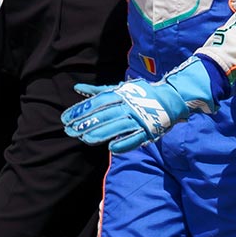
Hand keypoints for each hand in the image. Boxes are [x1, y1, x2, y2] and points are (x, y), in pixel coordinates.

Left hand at [61, 60, 217, 152]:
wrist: (170, 98)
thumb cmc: (140, 94)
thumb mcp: (119, 89)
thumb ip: (97, 91)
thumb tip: (76, 87)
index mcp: (120, 94)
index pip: (96, 102)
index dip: (80, 110)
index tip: (65, 118)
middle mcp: (128, 105)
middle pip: (104, 114)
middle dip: (86, 122)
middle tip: (69, 130)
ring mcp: (139, 118)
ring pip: (118, 126)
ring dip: (102, 133)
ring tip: (86, 139)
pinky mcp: (149, 130)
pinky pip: (136, 138)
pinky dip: (125, 143)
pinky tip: (112, 149)